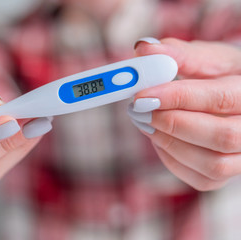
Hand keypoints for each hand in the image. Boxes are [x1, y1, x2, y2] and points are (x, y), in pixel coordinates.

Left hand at [129, 38, 240, 190]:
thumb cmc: (222, 76)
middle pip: (220, 136)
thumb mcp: (208, 59)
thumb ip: (178, 54)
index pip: (220, 99)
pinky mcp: (226, 175)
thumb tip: (143, 48)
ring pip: (212, 164)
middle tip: (138, 109)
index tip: (142, 95)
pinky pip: (200, 178)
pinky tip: (158, 138)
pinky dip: (172, 159)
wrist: (235, 100)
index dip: (178, 98)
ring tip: (145, 121)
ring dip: (169, 143)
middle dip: (172, 123)